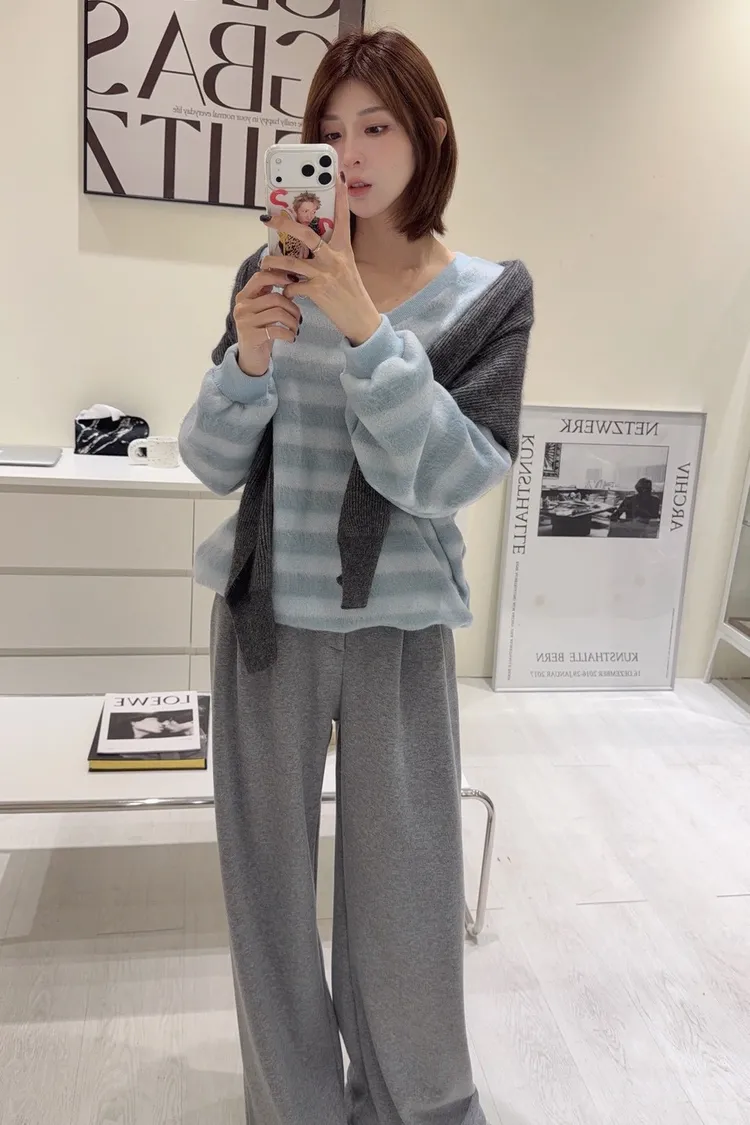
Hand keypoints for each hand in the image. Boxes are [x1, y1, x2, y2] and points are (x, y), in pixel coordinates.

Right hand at [234, 267, 301, 375]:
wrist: (250, 358)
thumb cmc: (261, 331)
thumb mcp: (264, 311)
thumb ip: (273, 296)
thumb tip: (293, 281)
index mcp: (244, 296)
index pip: (261, 277)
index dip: (279, 276)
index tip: (294, 282)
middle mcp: (242, 307)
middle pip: (275, 297)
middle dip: (293, 307)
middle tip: (299, 318)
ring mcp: (245, 322)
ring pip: (278, 313)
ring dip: (293, 322)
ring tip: (295, 329)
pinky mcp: (251, 337)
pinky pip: (277, 330)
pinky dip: (289, 334)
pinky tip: (292, 338)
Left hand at [260, 176, 381, 346]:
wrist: (361, 319)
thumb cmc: (350, 293)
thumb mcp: (345, 268)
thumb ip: (329, 254)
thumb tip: (305, 244)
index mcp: (343, 249)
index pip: (343, 217)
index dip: (341, 196)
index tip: (338, 174)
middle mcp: (335, 258)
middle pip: (307, 234)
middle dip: (285, 224)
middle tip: (269, 218)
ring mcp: (326, 275)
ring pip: (292, 263)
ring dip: (274, 263)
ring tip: (265, 263)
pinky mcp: (319, 292)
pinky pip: (294, 286)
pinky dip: (287, 289)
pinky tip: (286, 291)